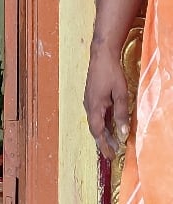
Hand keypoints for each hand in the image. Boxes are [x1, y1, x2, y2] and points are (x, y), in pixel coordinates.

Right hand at [84, 45, 129, 159]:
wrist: (101, 55)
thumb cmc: (111, 72)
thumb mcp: (121, 94)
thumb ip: (121, 114)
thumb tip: (123, 133)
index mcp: (94, 106)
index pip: (97, 131)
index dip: (103, 145)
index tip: (110, 155)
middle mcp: (88, 104)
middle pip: (95, 128)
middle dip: (104, 141)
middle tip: (113, 152)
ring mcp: (88, 99)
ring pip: (95, 120)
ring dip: (103, 132)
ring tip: (114, 141)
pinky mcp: (91, 95)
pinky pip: (95, 113)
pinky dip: (102, 122)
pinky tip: (110, 123)